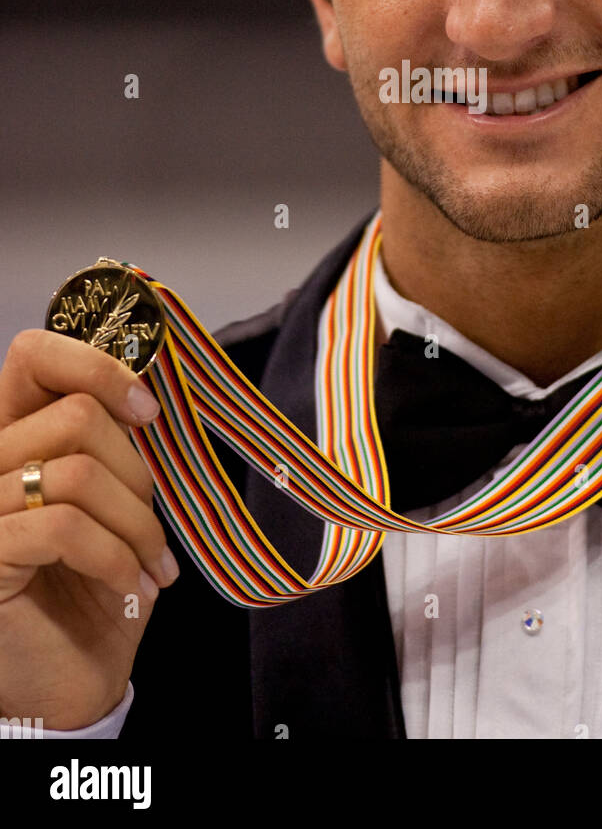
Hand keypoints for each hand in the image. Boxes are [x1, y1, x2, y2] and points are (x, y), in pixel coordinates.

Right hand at [0, 329, 178, 728]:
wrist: (74, 679)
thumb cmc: (96, 585)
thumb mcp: (116, 500)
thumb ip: (115, 444)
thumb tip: (149, 394)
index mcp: (18, 435)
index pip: (34, 355)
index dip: (97, 366)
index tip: (146, 411)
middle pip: (76, 414)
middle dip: (137, 472)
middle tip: (151, 524)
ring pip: (78, 471)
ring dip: (136, 523)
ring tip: (151, 564)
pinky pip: (64, 528)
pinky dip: (115, 558)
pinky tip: (131, 588)